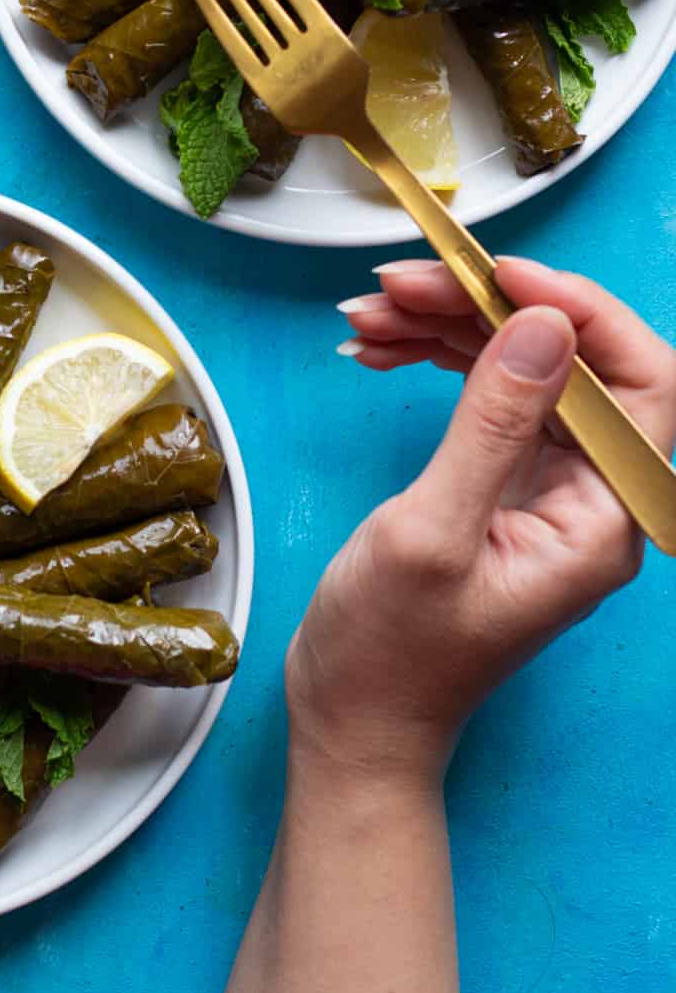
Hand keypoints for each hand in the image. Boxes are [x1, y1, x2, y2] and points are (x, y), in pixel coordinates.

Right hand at [285, 258, 675, 783]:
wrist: (353, 718)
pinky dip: (435, 361)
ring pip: (521, 367)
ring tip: (370, 313)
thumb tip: (545, 324)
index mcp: (601, 520)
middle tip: (397, 286)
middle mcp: (591, 498)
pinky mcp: (505, 485)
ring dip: (447, 327)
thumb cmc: (390, 654)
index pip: (638, 381)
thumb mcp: (431, 532)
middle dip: (484, 307)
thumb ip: (491, 424)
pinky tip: (380, 350)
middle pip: (569, 361)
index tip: (497, 274)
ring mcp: (549, 489)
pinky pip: (487, 397)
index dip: (577, 311)